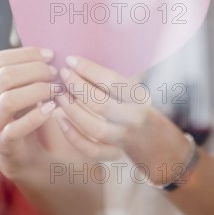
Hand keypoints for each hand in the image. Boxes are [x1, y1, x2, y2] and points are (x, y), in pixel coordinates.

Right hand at [0, 47, 60, 179]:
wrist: (24, 150)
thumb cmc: (22, 111)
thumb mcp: (18, 87)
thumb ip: (24, 69)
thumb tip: (47, 52)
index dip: (27, 54)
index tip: (50, 55)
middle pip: (5, 77)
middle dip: (36, 70)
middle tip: (56, 73)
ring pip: (9, 99)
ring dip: (39, 90)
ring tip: (57, 89)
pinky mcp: (1, 143)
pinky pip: (18, 127)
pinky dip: (38, 115)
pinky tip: (52, 108)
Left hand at [54, 56, 190, 184]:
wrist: (154, 138)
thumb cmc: (133, 105)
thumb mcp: (129, 89)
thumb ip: (108, 81)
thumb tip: (76, 65)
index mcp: (139, 96)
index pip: (112, 81)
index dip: (89, 70)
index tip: (70, 60)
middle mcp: (134, 117)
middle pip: (101, 105)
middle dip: (77, 88)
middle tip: (63, 76)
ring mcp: (125, 137)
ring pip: (95, 128)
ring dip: (73, 111)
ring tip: (59, 96)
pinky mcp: (115, 153)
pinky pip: (92, 149)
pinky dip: (74, 136)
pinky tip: (61, 120)